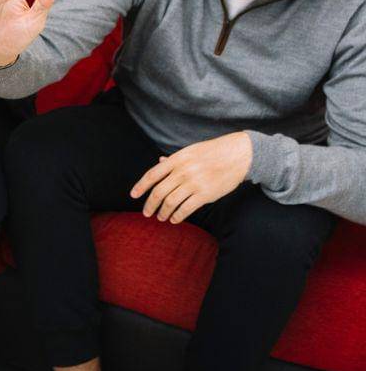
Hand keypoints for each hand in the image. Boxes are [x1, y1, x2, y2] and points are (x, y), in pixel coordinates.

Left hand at [130, 132, 253, 223]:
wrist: (237, 155)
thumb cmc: (212, 152)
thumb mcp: (189, 151)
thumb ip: (173, 159)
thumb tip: (158, 161)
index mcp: (176, 159)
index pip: (152, 175)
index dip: (140, 186)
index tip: (133, 195)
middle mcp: (182, 171)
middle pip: (159, 192)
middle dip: (150, 204)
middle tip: (147, 213)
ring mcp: (193, 183)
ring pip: (170, 202)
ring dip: (163, 212)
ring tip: (161, 217)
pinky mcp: (205, 194)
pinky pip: (186, 208)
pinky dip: (178, 216)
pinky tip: (174, 219)